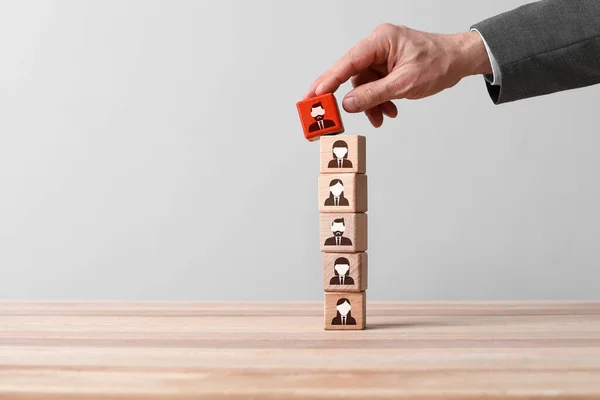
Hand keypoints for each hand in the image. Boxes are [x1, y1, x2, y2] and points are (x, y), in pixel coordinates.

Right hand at [304, 24, 491, 126]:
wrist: (459, 61)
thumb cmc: (439, 63)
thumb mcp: (404, 84)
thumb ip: (373, 94)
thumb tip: (348, 104)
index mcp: (380, 41)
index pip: (348, 62)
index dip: (329, 81)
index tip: (314, 95)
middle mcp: (377, 46)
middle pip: (352, 75)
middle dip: (349, 98)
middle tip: (328, 114)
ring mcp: (382, 57)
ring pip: (363, 85)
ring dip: (370, 104)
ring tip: (380, 117)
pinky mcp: (387, 68)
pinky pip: (374, 87)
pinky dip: (379, 101)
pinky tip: (388, 111)